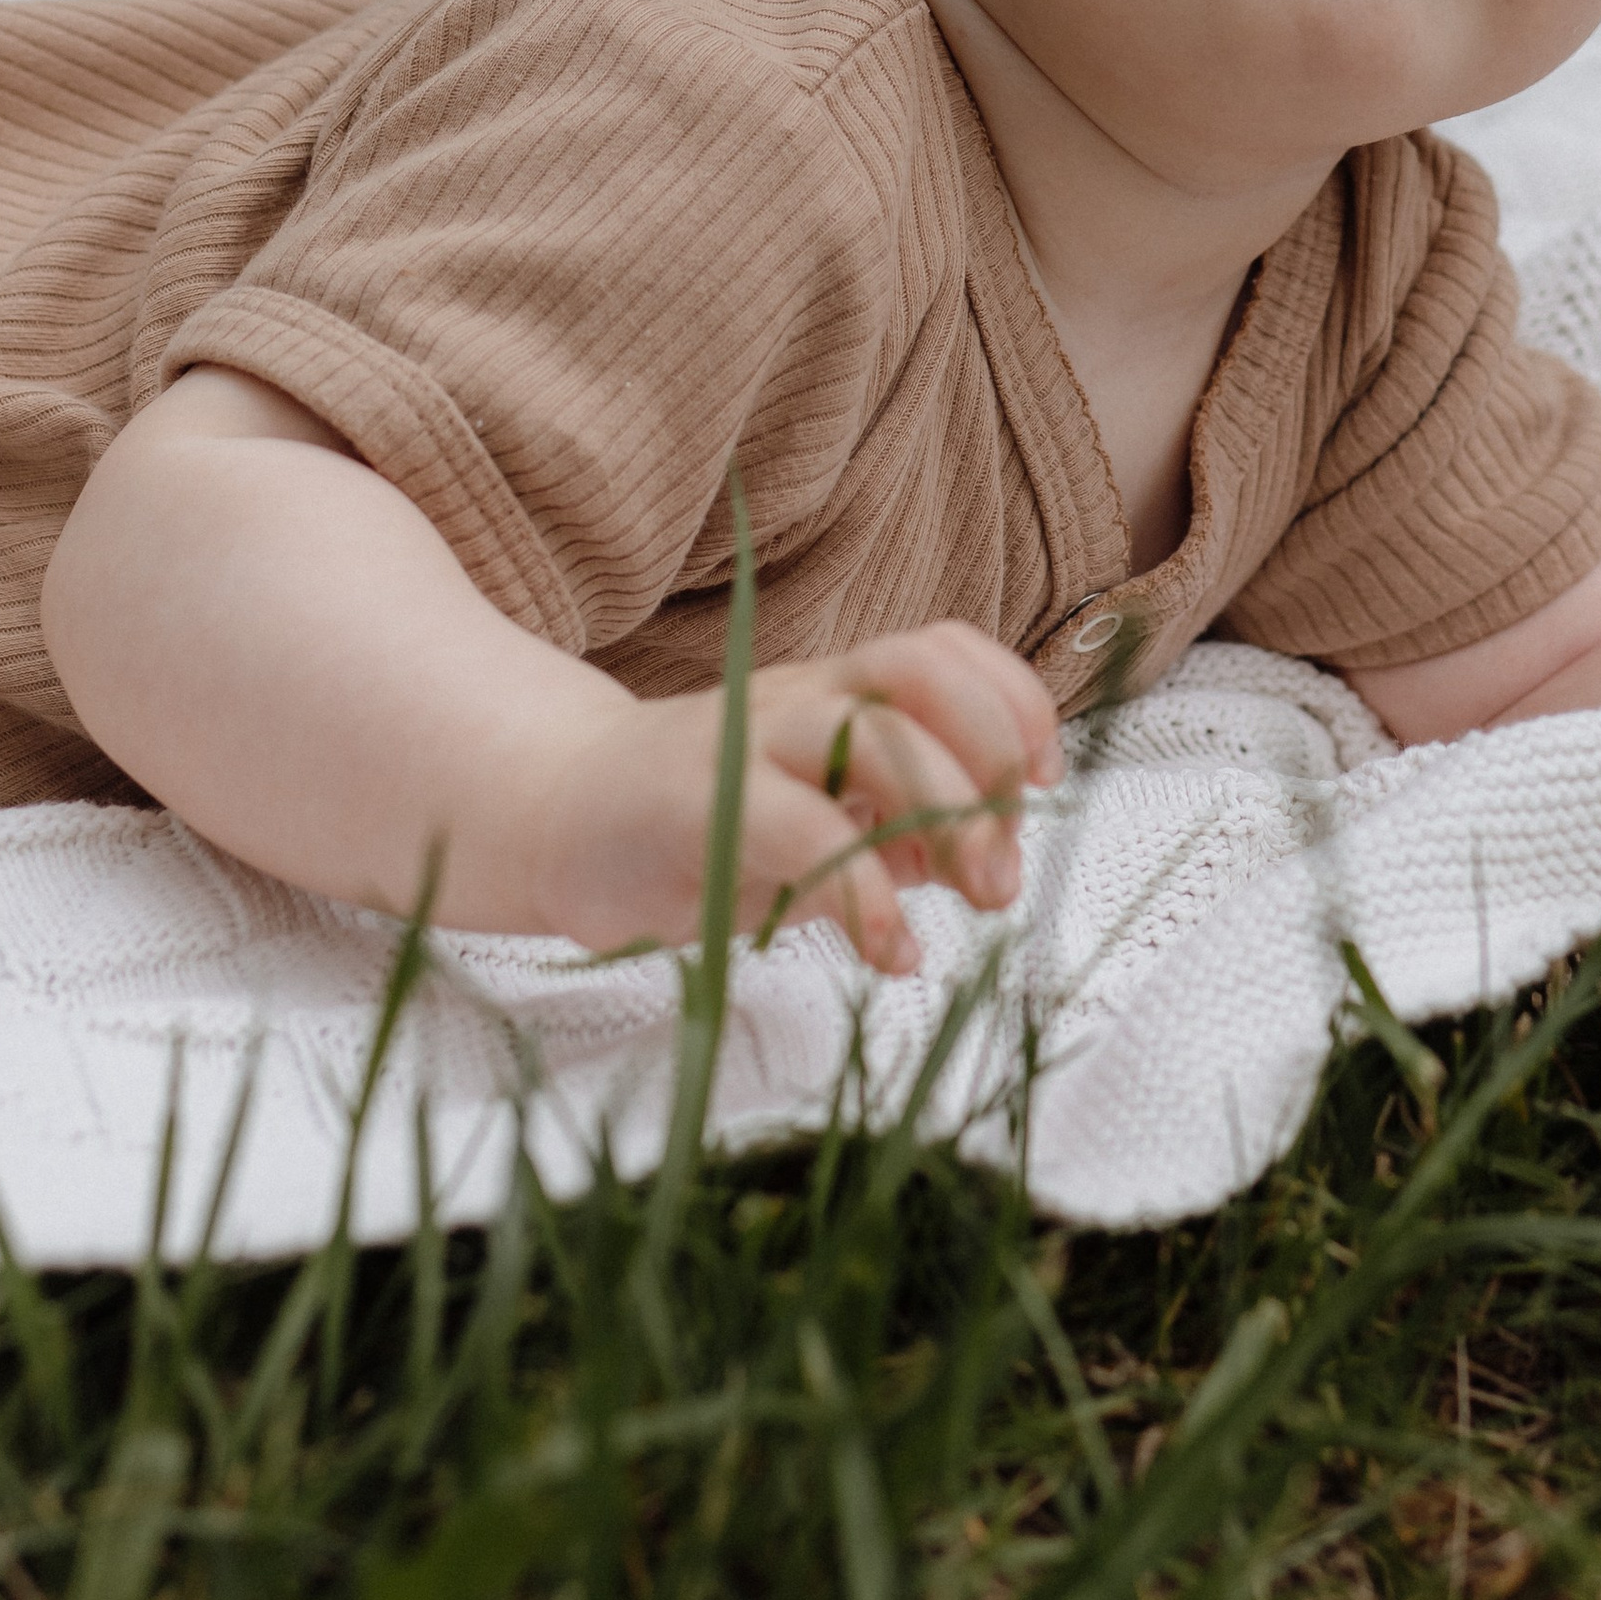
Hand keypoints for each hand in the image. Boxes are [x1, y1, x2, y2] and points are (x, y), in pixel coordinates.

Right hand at [525, 620, 1063, 968]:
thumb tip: (979, 855)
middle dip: (990, 765)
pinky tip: (890, 950)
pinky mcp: (699, 800)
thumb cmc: (697, 817)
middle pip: (917, 678)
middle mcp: (797, 698)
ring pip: (867, 734)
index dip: (1011, 698)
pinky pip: (800, 827)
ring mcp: (746, 740)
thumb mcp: (814, 812)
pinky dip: (865, 890)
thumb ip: (895, 822)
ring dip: (945, 816)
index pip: (940, 649)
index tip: (1046, 776)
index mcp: (832, 690)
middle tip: (1006, 869)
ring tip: (977, 900)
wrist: (554, 814)